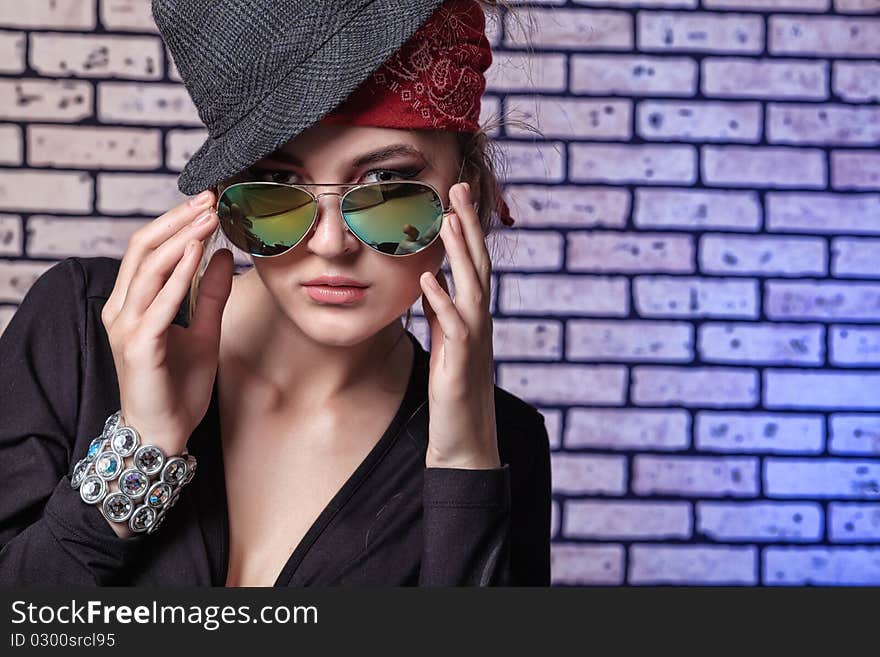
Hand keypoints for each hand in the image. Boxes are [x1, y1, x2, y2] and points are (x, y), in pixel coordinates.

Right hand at [101, 190, 232, 462]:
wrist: (164, 433)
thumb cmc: (178, 386)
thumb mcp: (204, 332)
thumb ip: (209, 295)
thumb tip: (225, 255)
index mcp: (131, 304)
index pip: (147, 250)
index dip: (175, 222)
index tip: (207, 202)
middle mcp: (121, 310)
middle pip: (143, 249)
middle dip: (177, 220)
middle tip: (210, 198)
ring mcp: (126, 327)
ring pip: (148, 268)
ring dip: (181, 238)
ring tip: (208, 216)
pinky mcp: (139, 347)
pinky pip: (159, 303)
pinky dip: (178, 273)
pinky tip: (198, 252)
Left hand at [418, 182, 500, 469]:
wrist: (466, 439)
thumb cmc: (455, 390)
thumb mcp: (447, 342)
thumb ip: (442, 311)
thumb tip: (432, 282)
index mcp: (473, 314)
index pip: (473, 263)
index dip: (466, 230)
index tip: (454, 197)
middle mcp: (479, 321)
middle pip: (478, 264)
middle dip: (468, 225)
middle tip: (457, 188)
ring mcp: (474, 339)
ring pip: (472, 287)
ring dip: (460, 253)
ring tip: (445, 219)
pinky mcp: (462, 361)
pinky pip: (454, 325)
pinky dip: (442, 299)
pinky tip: (428, 278)